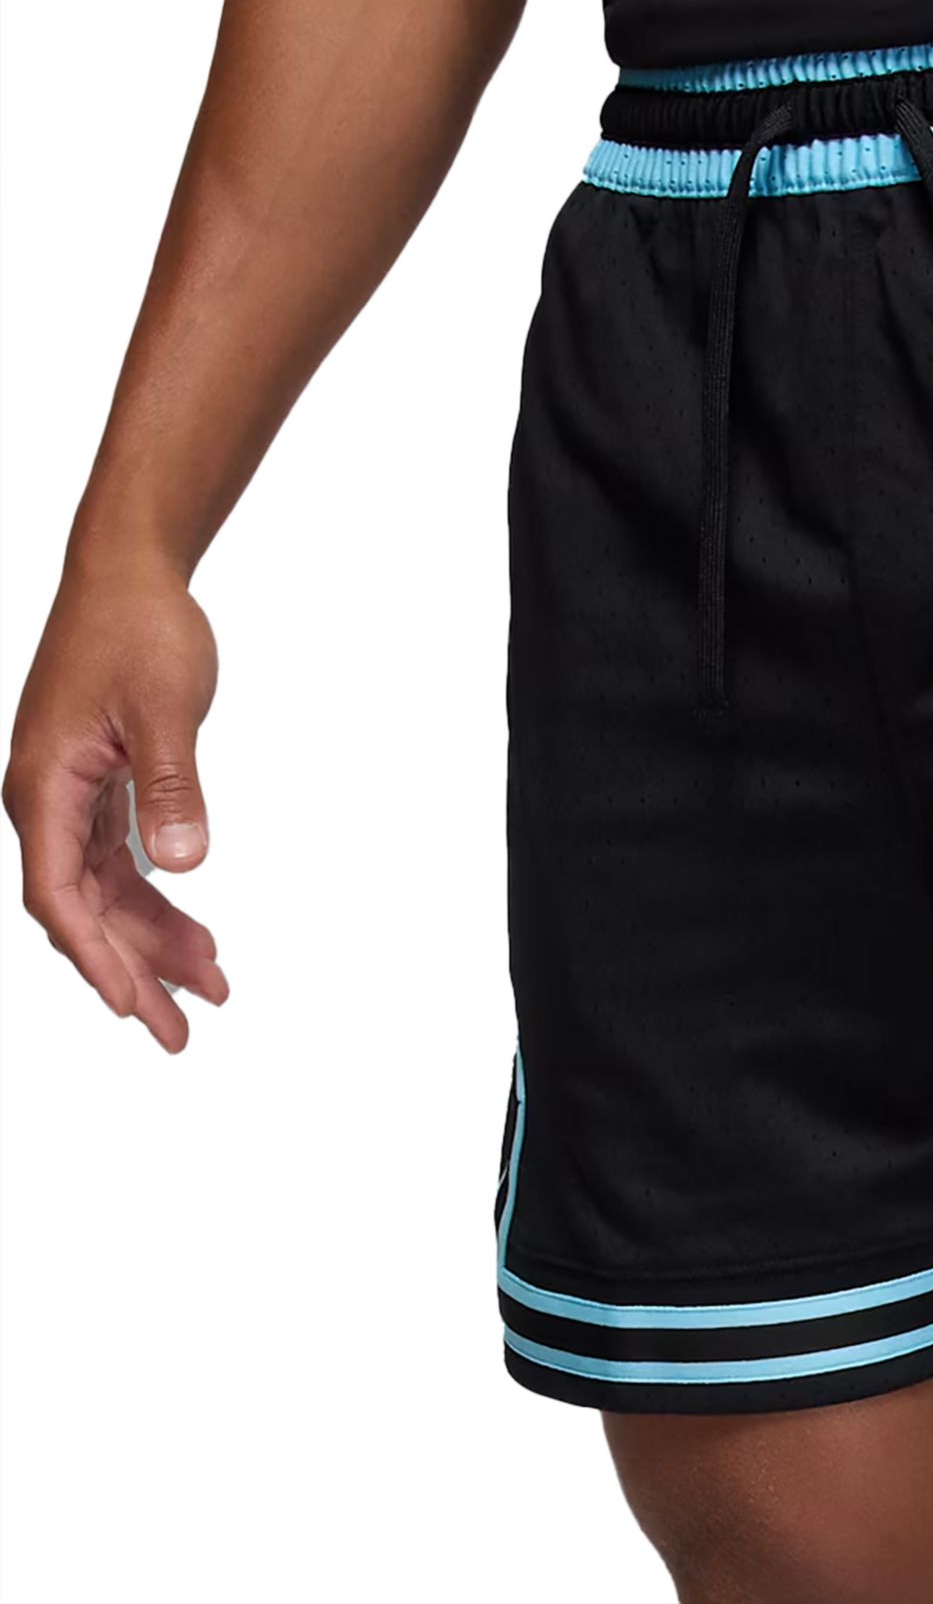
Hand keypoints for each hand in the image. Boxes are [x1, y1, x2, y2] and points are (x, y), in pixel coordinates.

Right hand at [5, 561, 227, 1049]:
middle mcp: (47, 801)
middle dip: (133, 973)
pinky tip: (197, 931)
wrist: (131, 574)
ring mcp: (71, 796)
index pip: (60, 898)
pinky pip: (122, 862)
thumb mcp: (163, 709)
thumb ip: (171, 787)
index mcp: (44, 789)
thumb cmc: (139, 629)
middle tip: (183, 1032)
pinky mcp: (99, 786)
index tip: (134, 1007)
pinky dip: (159, 899)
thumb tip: (184, 863)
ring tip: (213, 988)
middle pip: (84, 911)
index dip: (96, 957)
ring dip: (155, 941)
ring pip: (108, 893)